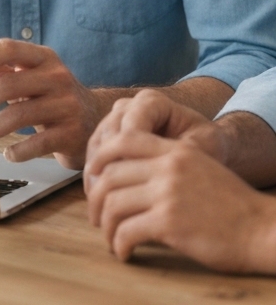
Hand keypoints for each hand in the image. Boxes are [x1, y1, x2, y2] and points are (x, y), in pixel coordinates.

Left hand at [0, 38, 105, 168]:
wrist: (98, 119)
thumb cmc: (52, 95)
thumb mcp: (33, 74)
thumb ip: (2, 69)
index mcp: (43, 58)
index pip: (8, 48)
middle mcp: (58, 77)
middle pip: (9, 84)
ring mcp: (67, 105)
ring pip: (20, 115)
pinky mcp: (73, 134)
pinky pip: (38, 143)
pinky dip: (19, 151)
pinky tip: (8, 155)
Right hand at [85, 89, 221, 193]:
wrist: (204, 144)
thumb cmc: (209, 146)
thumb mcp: (204, 148)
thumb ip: (181, 155)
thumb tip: (157, 173)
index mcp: (151, 102)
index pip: (130, 130)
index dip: (128, 162)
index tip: (132, 193)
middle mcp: (127, 106)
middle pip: (108, 137)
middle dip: (108, 171)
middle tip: (110, 201)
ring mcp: (114, 119)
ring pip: (97, 146)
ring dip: (97, 176)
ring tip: (101, 203)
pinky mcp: (108, 134)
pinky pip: (95, 154)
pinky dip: (95, 176)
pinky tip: (99, 198)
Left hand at [86, 132, 275, 272]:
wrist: (263, 230)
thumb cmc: (232, 205)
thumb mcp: (200, 167)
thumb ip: (166, 163)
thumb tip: (124, 173)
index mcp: (175, 150)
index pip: (122, 140)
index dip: (99, 157)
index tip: (92, 177)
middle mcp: (168, 167)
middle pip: (110, 175)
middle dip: (96, 199)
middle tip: (96, 217)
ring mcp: (168, 194)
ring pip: (113, 204)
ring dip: (105, 225)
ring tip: (110, 238)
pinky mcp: (170, 223)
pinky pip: (127, 231)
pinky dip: (119, 244)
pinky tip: (125, 253)